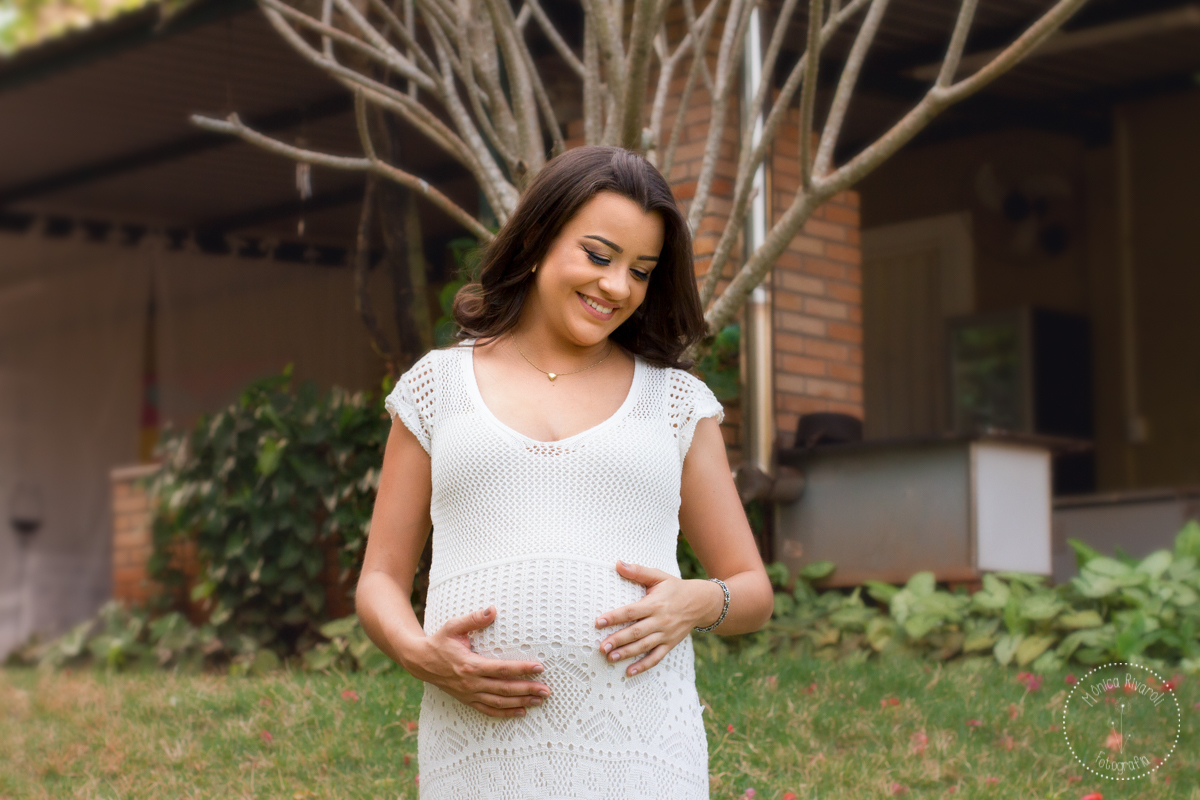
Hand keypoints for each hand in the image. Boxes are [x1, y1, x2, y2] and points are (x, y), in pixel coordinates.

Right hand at [408, 606, 551, 717]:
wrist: (420, 661)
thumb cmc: (439, 642)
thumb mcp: (453, 626)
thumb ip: (474, 619)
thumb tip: (492, 609)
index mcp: (470, 665)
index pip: (501, 669)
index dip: (522, 669)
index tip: (539, 668)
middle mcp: (471, 683)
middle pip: (504, 689)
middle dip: (527, 690)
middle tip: (546, 690)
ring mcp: (469, 694)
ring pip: (499, 702)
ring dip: (521, 702)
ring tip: (539, 701)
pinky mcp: (467, 700)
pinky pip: (488, 710)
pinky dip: (505, 713)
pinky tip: (521, 712)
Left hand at [595, 560, 723, 676]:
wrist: (701, 602)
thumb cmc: (675, 588)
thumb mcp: (658, 576)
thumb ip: (638, 571)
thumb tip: (617, 564)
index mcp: (655, 603)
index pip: (631, 611)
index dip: (614, 617)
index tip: (598, 622)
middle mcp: (660, 620)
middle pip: (636, 632)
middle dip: (618, 640)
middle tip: (601, 647)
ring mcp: (666, 634)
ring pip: (644, 646)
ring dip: (627, 653)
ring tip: (610, 658)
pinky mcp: (670, 644)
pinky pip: (656, 657)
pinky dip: (643, 665)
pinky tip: (629, 672)